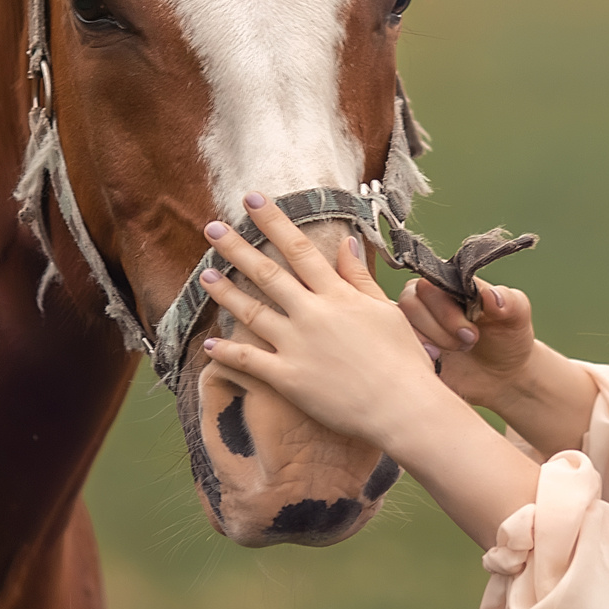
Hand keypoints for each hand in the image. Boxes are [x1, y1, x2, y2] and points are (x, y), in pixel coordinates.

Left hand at [194, 194, 460, 459]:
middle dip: (237, 248)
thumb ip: (359, 278)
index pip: (300, 249)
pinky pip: (249, 362)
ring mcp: (297, 346)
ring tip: (204, 275)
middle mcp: (312, 315)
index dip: (274, 222)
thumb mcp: (387, 311)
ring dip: (225, 293)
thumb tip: (345, 242)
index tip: (252, 201)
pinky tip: (209, 343)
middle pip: (268, 274)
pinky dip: (226, 353)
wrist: (402, 408)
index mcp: (337, 296)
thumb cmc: (403, 360)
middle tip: (212, 228)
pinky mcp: (288, 379)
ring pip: (252, 313)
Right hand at [399, 276, 538, 409]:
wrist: (504, 376)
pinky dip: (415, 355)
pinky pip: (397, 348)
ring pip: (400, 324)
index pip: (431, 282)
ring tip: (454, 353)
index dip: (446, 308)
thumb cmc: (509, 338)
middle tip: (468, 342)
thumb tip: (491, 295)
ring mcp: (417, 326)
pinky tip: (436, 363)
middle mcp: (428, 301)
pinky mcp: (411, 349)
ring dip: (428, 341)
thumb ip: (508, 300)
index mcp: (450, 284)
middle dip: (438, 326)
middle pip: (409, 301)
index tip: (472, 331)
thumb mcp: (517, 317)